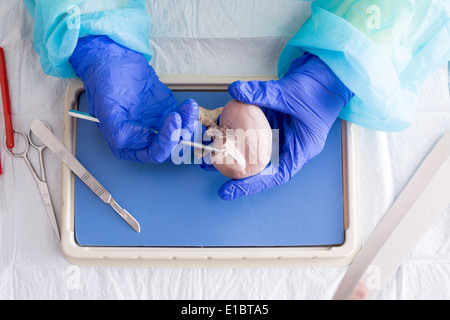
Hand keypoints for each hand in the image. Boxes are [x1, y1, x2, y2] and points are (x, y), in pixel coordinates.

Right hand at [70, 36, 198, 162]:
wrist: (112, 60)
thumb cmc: (105, 84)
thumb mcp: (107, 111)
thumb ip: (123, 133)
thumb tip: (146, 140)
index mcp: (126, 144)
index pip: (152, 153)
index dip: (164, 143)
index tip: (170, 123)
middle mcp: (144, 137)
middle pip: (170, 146)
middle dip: (177, 133)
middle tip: (178, 117)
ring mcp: (157, 124)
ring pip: (179, 132)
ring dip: (187, 123)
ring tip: (189, 108)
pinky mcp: (166, 110)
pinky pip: (183, 117)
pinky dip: (189, 113)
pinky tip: (189, 105)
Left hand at [218, 53, 353, 199]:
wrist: (329, 69)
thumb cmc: (322, 87)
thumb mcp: (292, 92)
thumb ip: (264, 93)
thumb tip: (236, 91)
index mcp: (301, 147)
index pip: (276, 174)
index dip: (252, 185)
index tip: (229, 190)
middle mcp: (290, 142)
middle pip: (261, 162)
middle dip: (235, 167)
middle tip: (211, 166)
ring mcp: (281, 130)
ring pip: (254, 145)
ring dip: (233, 146)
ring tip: (209, 148)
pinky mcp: (274, 118)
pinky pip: (253, 126)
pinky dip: (238, 126)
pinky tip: (221, 125)